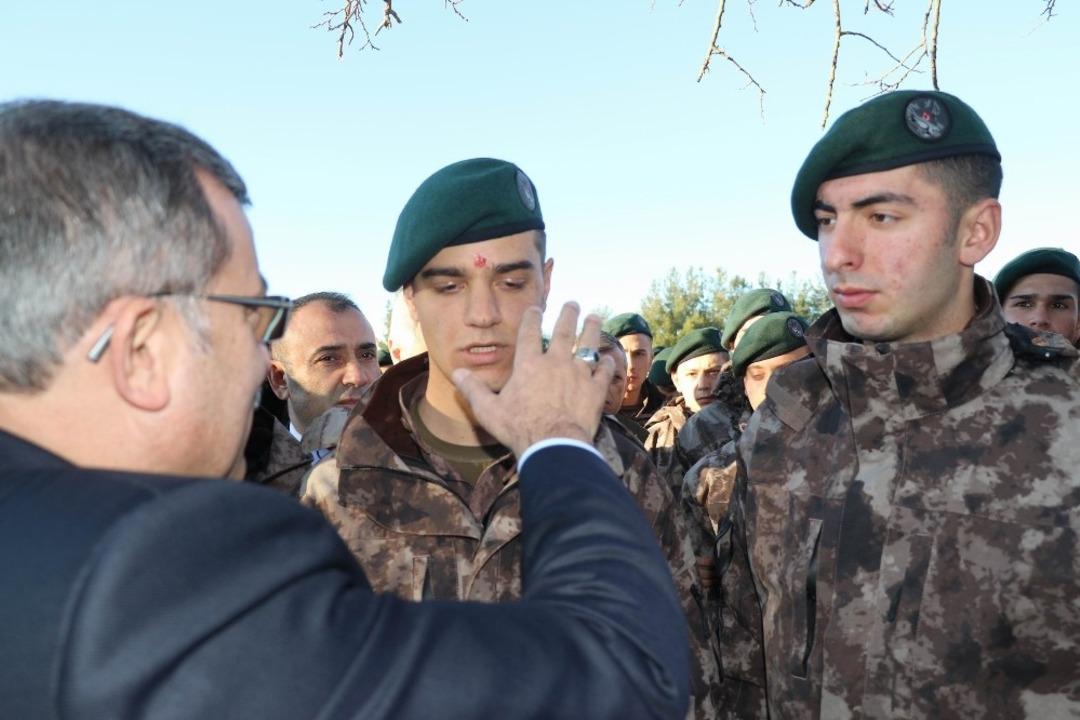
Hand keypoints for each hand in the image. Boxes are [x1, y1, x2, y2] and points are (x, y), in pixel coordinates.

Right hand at [451, 302, 613, 457]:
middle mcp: (555, 363)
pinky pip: (603, 372)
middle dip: (568, 315)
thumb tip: (456, 374)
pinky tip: (609, 359)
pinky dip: (606, 365)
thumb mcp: (488, 410)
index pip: (529, 333)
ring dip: (591, 330)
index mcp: (529, 364)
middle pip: (564, 332)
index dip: (532, 317)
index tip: (536, 308)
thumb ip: (473, 390)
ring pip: (588, 346)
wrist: (554, 445)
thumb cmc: (519, 428)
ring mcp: (578, 374)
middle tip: (573, 303)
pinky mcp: (595, 390)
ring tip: (594, 318)